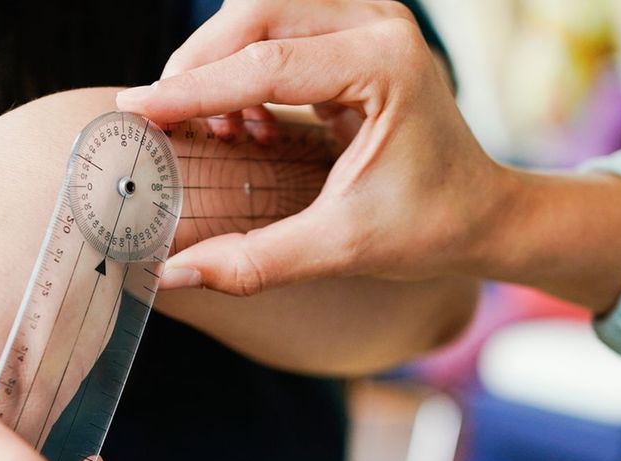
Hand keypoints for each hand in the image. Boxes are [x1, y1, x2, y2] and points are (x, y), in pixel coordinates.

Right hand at [116, 0, 499, 295]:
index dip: (193, 90)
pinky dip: (245, 64)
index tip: (136, 111)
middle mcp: (380, 24)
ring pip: (262, 11)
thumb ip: (255, 262)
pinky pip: (280, 27)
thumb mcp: (341, 247)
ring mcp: (369, 20)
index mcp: (385, 65)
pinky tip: (245, 120)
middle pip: (256, 14)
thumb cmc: (429, 227)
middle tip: (159, 119)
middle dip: (199, 64)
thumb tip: (172, 275)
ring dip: (220, 60)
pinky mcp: (357, 32)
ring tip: (211, 127)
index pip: (266, 65)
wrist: (484, 214)